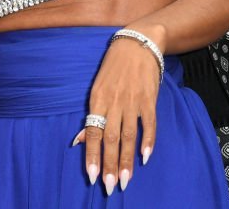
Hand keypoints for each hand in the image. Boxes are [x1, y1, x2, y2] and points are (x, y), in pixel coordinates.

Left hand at [77, 29, 162, 194]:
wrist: (138, 42)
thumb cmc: (114, 66)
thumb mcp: (97, 87)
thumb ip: (92, 115)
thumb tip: (79, 141)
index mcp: (98, 99)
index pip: (94, 132)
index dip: (92, 155)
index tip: (92, 176)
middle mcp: (114, 102)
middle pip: (111, 138)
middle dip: (109, 165)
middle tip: (109, 187)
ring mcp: (133, 101)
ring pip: (129, 136)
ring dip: (127, 160)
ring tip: (125, 180)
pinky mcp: (149, 98)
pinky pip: (149, 123)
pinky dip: (148, 140)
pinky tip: (145, 157)